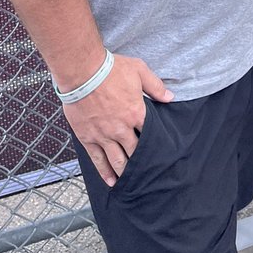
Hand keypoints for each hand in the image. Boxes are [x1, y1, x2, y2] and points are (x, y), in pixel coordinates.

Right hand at [62, 54, 172, 186]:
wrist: (83, 72)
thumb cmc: (111, 69)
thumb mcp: (139, 71)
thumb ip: (155, 86)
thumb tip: (170, 98)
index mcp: (135, 113)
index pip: (149, 133)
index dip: (155, 143)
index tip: (160, 152)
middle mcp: (121, 129)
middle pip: (135, 151)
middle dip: (142, 162)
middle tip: (149, 173)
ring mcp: (104, 135)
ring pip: (117, 160)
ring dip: (125, 172)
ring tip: (132, 182)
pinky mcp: (88, 138)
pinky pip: (97, 159)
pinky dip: (104, 172)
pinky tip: (111, 181)